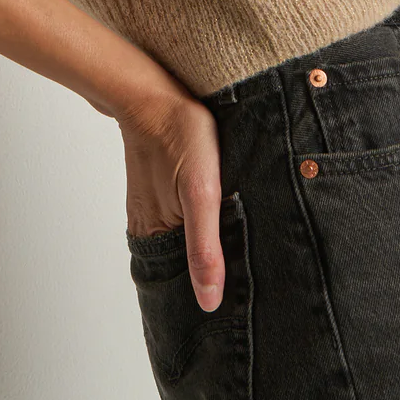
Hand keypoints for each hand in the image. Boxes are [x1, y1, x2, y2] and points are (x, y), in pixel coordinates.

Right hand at [119, 88, 226, 311]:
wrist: (156, 93)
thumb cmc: (181, 137)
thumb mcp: (201, 193)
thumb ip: (204, 248)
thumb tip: (209, 302)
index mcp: (154, 236)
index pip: (183, 284)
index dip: (211, 295)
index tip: (242, 306)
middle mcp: (148, 229)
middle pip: (182, 267)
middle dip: (212, 277)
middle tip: (252, 285)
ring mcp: (151, 208)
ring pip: (182, 244)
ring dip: (208, 252)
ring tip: (242, 258)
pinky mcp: (159, 190)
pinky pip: (180, 222)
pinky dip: (200, 229)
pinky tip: (221, 224)